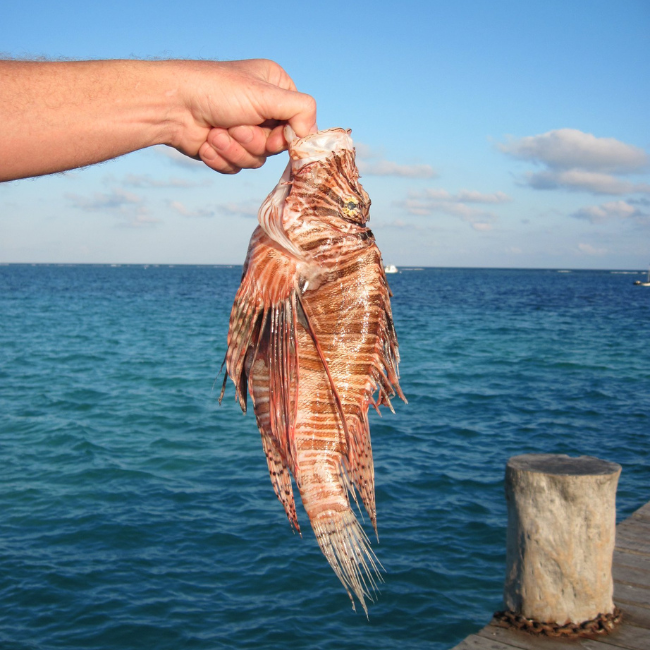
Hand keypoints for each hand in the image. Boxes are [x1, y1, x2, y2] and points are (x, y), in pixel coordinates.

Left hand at [171, 59, 316, 173]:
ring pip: (256, 161)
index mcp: (276, 90)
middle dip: (254, 142)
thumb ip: (301, 110)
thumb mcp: (266, 94)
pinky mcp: (227, 151)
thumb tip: (311, 136)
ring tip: (216, 133)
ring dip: (234, 150)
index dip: (288, 136)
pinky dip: (221, 158)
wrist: (171, 106)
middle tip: (236, 127)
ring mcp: (244, 132)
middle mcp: (262, 111)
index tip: (275, 135)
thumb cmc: (216, 90)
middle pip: (277, 147)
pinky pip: (236, 168)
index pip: (300, 123)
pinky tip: (207, 142)